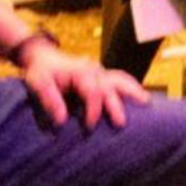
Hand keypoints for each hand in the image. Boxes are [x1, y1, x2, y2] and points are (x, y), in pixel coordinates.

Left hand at [17, 38, 142, 128]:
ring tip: (146, 103)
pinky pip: (121, 79)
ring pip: (121, 79)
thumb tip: (62, 121)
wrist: (44, 57)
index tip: (89, 128)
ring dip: (133, 91)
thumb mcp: (39, 83)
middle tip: (121, 123)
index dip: (93, 111)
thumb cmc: (41, 71)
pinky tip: (139, 98)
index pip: (94, 92)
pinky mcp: (103, 75)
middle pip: (111, 86)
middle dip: (117, 105)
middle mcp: (95, 70)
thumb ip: (50, 100)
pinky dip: (131, 87)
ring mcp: (101, 71)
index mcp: (82, 72)